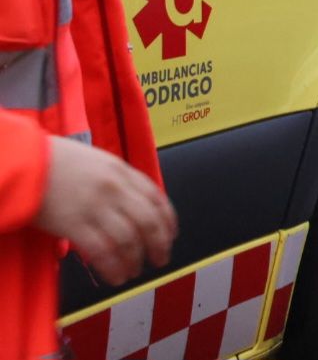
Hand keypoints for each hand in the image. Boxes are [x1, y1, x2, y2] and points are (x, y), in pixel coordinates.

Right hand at [32, 137, 177, 286]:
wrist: (25, 162)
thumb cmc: (56, 161)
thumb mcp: (97, 161)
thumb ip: (119, 180)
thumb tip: (135, 203)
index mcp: (122, 171)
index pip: (157, 198)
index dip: (168, 220)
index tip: (171, 234)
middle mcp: (114, 188)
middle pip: (148, 222)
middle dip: (159, 244)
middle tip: (161, 259)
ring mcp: (96, 207)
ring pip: (129, 240)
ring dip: (136, 260)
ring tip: (135, 271)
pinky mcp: (74, 225)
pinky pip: (102, 252)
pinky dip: (114, 267)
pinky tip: (117, 276)